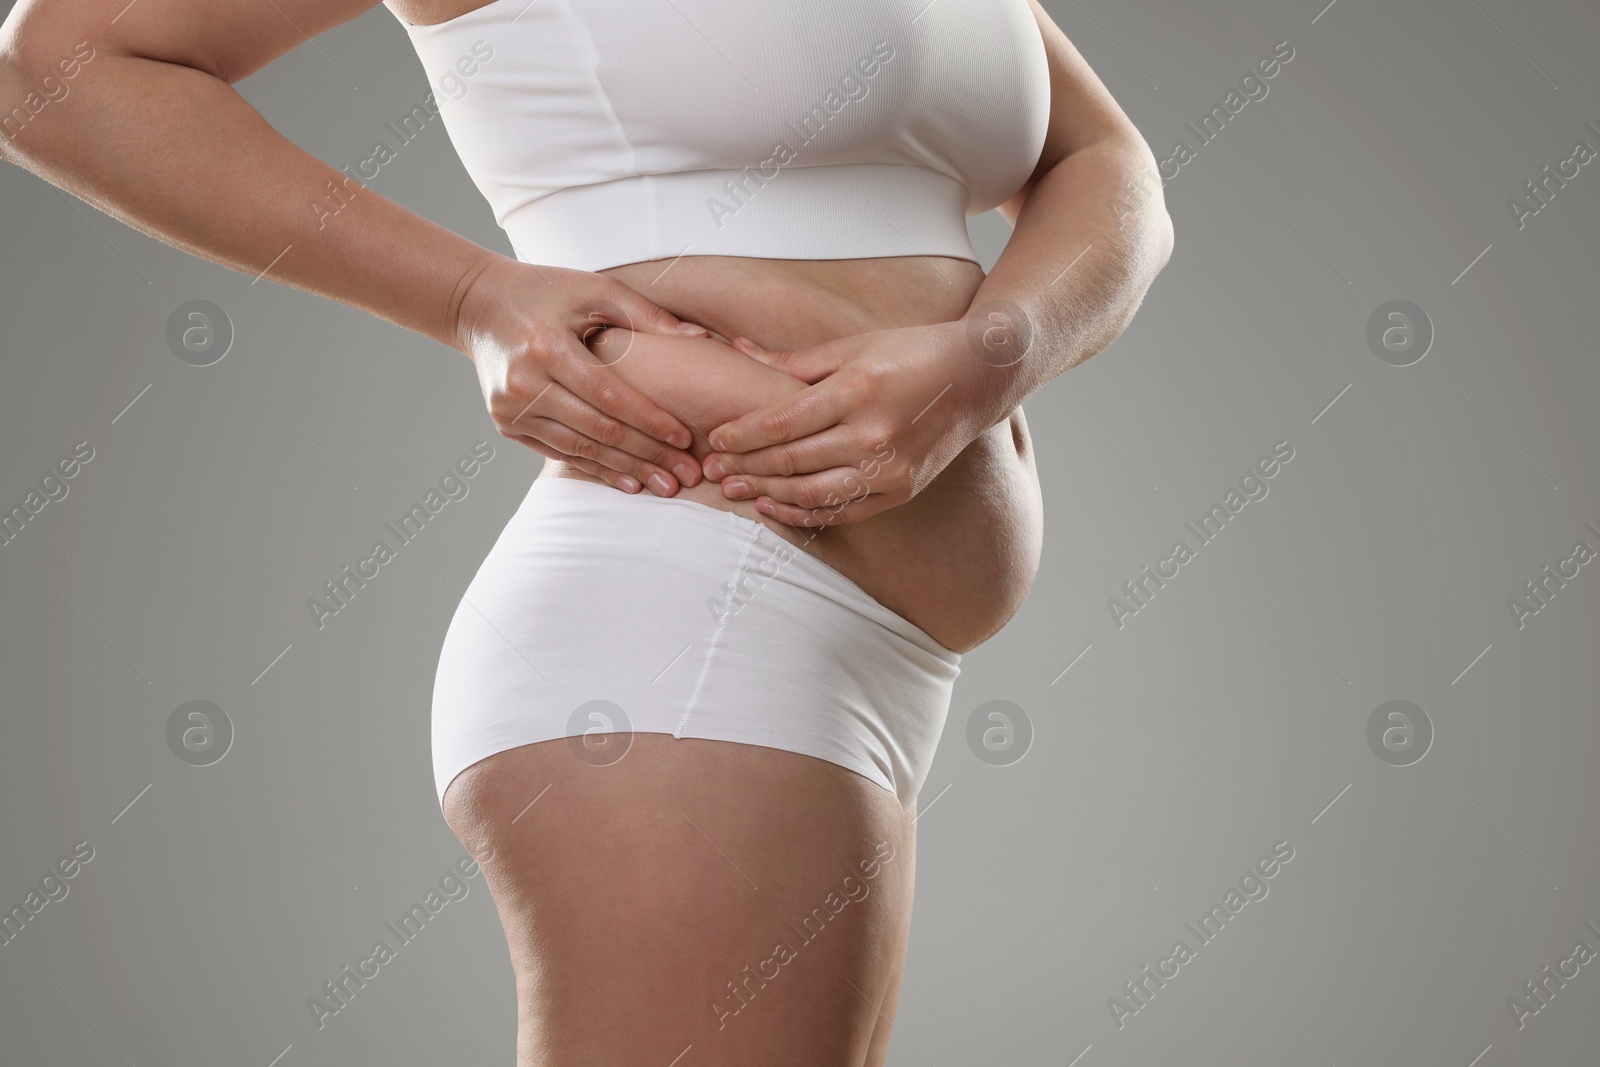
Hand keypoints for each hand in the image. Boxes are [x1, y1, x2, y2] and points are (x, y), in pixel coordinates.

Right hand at [453, 254, 709, 494]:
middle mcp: (523, 383)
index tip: (684, 439)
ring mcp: (509, 409)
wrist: (479, 305)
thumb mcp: (594, 290)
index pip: (609, 394)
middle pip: (597, 429)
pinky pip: (559, 453)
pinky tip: (626, 481)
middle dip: (646, 455)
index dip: (649, 420)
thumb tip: (700, 339)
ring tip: (664, 486)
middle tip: (685, 476)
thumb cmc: (547, 292)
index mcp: (546, 347)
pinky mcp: (506, 425)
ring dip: (625, 470)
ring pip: (579, 448)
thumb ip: (646, 315)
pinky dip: (595, 468)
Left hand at [701, 320, 990, 525]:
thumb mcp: (853, 346)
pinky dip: (805, 513)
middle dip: (746, 466)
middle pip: (791, 460)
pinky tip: (777, 507)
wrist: (978, 379)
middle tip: (713, 471)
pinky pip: (842, 510)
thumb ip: (794, 361)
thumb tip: (738, 352)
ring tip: (737, 491)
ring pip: (812, 492)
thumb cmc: (912, 353)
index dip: (743, 435)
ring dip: (768, 494)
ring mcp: (890, 467)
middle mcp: (873, 433)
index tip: (716, 441)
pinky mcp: (901, 490)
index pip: (783, 421)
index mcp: (857, 390)